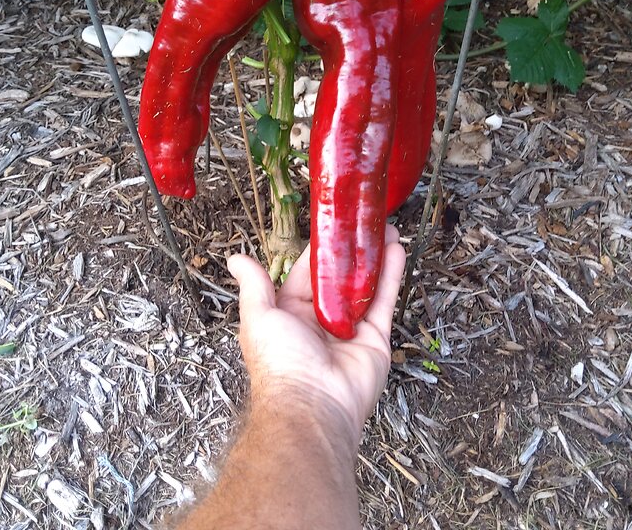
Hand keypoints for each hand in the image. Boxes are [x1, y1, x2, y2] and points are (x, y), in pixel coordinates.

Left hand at [227, 225, 406, 441]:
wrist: (313, 406)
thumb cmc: (280, 365)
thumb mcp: (258, 317)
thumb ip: (253, 286)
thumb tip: (236, 259)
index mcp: (290, 315)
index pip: (306, 275)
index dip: (319, 251)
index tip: (331, 226)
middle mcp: (321, 322)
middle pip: (339, 279)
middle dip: (352, 252)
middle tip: (363, 224)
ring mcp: (350, 330)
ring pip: (364, 286)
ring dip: (375, 258)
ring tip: (386, 230)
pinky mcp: (374, 339)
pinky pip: (383, 302)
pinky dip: (390, 276)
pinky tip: (396, 250)